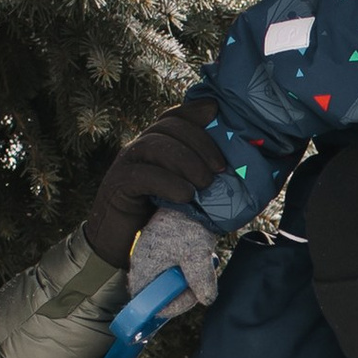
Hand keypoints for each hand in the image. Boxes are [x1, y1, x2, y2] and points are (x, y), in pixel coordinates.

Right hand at [85, 97, 226, 266]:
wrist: (118, 245)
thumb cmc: (157, 219)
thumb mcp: (185, 195)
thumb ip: (203, 180)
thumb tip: (239, 174)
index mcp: (156, 145)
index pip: (174, 117)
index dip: (194, 112)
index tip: (217, 113)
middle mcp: (139, 148)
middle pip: (168, 126)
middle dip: (199, 141)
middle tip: (221, 168)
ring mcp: (126, 164)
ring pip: (154, 145)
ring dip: (186, 160)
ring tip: (206, 183)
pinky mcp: (118, 186)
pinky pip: (142, 175)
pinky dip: (168, 182)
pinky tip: (185, 196)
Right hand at [128, 203, 222, 311]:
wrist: (194, 200)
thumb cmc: (189, 225)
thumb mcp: (197, 255)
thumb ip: (201, 281)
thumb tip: (207, 299)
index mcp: (143, 265)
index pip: (145, 301)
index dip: (168, 306)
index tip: (190, 297)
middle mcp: (144, 263)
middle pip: (159, 295)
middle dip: (182, 293)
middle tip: (200, 283)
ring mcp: (154, 258)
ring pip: (170, 284)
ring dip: (189, 281)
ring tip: (202, 266)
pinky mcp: (165, 253)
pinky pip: (175, 272)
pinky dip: (190, 271)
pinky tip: (200, 259)